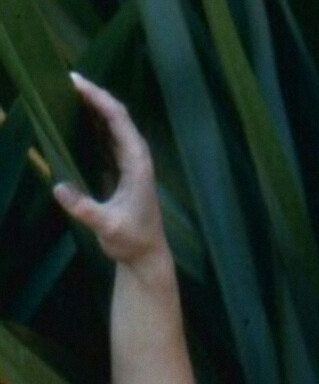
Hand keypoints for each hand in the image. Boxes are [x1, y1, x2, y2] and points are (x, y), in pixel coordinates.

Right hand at [52, 73, 166, 267]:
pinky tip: (77, 119)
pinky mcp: (123, 171)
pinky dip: (94, 125)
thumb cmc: (132, 241)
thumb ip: (85, 209)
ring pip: (113, 127)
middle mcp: (137, 159)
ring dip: (94, 108)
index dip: (99, 99)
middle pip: (117, 117)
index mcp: (137, 164)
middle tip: (66, 80)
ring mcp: (131, 164)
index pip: (119, 121)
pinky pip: (108, 140)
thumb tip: (59, 188)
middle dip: (95, 96)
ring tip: (68, 93)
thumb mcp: (107, 227)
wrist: (146, 256)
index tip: (76, 83)